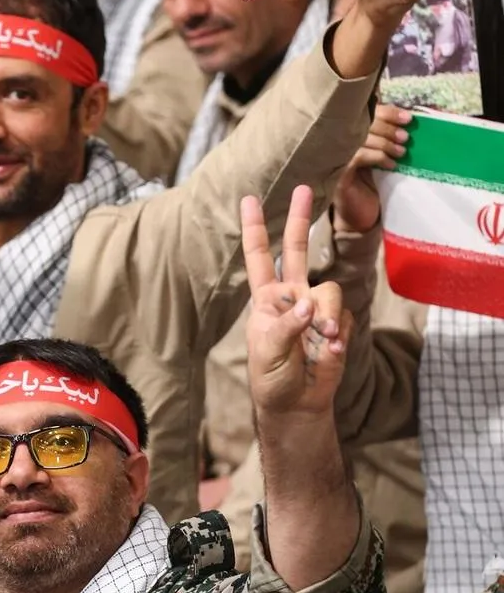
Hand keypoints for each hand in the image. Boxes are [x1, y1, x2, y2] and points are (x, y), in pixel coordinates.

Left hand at [242, 185, 351, 417]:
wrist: (297, 404)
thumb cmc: (272, 377)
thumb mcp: (268, 351)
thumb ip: (287, 325)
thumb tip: (309, 306)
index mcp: (266, 298)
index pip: (259, 256)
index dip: (254, 228)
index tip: (249, 199)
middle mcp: (291, 295)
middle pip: (297, 250)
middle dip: (300, 219)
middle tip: (304, 188)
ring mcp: (316, 308)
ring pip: (328, 291)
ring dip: (326, 316)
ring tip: (321, 340)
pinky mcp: (337, 323)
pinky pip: (342, 316)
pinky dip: (337, 334)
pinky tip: (329, 350)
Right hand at [332, 102, 411, 234]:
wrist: (361, 216)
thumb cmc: (374, 185)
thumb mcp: (383, 157)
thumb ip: (388, 139)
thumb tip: (409, 122)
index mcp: (352, 134)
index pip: (368, 113)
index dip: (388, 112)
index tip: (408, 118)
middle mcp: (341, 142)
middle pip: (364, 123)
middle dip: (389, 128)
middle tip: (406, 138)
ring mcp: (337, 157)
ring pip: (361, 139)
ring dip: (385, 143)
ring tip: (402, 152)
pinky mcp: (338, 173)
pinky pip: (357, 156)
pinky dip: (377, 157)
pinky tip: (390, 165)